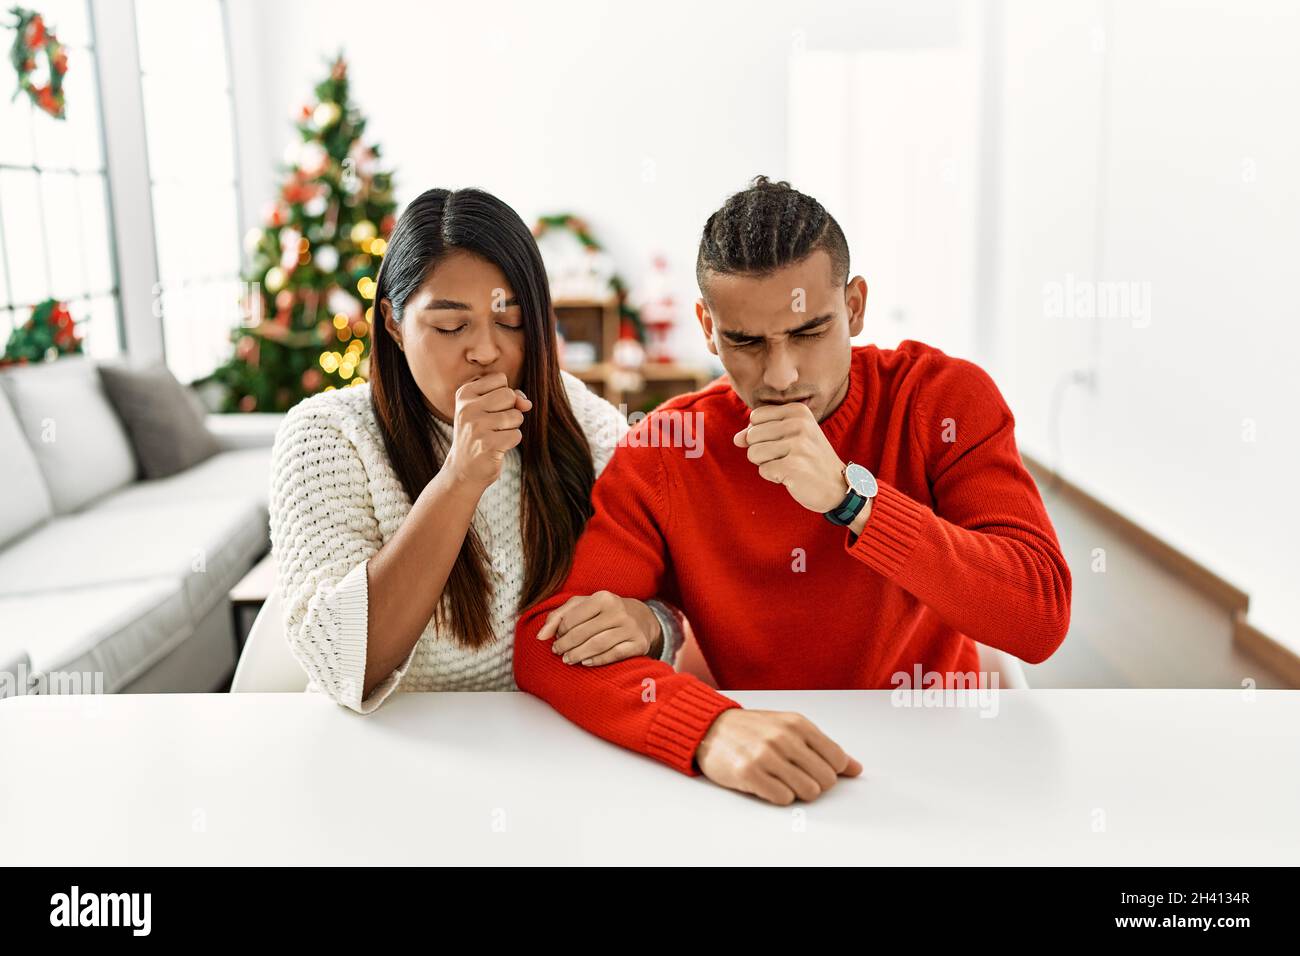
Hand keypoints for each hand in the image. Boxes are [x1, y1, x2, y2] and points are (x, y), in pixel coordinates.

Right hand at [442, 372, 531, 488]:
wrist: (463, 469)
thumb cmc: (479, 434)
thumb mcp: (488, 409)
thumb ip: (510, 397)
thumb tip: (527, 403)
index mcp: (464, 393)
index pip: (500, 379)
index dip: (503, 395)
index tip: (488, 409)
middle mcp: (467, 408)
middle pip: (509, 395)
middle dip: (510, 410)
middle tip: (494, 424)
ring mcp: (476, 426)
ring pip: (515, 415)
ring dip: (511, 427)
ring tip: (494, 435)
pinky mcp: (487, 444)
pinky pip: (516, 435)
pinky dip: (511, 441)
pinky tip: (496, 447)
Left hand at [536, 591, 662, 665]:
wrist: (642, 618)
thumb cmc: (605, 612)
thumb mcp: (583, 606)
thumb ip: (558, 616)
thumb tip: (540, 636)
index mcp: (603, 598)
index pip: (572, 618)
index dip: (560, 631)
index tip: (556, 638)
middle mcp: (618, 611)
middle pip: (583, 633)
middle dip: (565, 645)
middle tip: (558, 652)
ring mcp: (630, 628)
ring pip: (597, 645)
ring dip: (578, 655)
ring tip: (568, 659)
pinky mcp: (639, 643)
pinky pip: (614, 655)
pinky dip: (597, 660)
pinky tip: (586, 662)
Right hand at [695, 709, 862, 804]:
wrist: (710, 728)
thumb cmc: (753, 729)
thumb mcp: (790, 728)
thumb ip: (824, 747)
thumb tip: (856, 768)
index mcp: (797, 723)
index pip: (837, 759)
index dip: (830, 770)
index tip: (815, 768)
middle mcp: (783, 737)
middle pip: (826, 779)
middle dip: (815, 783)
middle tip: (795, 775)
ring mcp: (766, 755)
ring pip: (808, 791)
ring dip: (797, 791)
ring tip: (781, 779)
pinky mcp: (749, 773)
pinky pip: (783, 798)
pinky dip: (779, 795)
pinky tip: (767, 783)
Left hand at [733, 402, 847, 513]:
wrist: (837, 486)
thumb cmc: (809, 459)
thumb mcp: (788, 438)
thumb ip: (760, 433)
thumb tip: (736, 439)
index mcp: (798, 411)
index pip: (755, 417)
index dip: (762, 434)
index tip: (784, 442)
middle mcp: (799, 424)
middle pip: (751, 435)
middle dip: (762, 451)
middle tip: (787, 457)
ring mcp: (797, 444)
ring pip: (753, 453)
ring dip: (766, 464)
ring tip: (789, 466)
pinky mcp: (793, 466)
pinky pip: (763, 470)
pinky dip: (774, 476)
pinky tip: (792, 476)